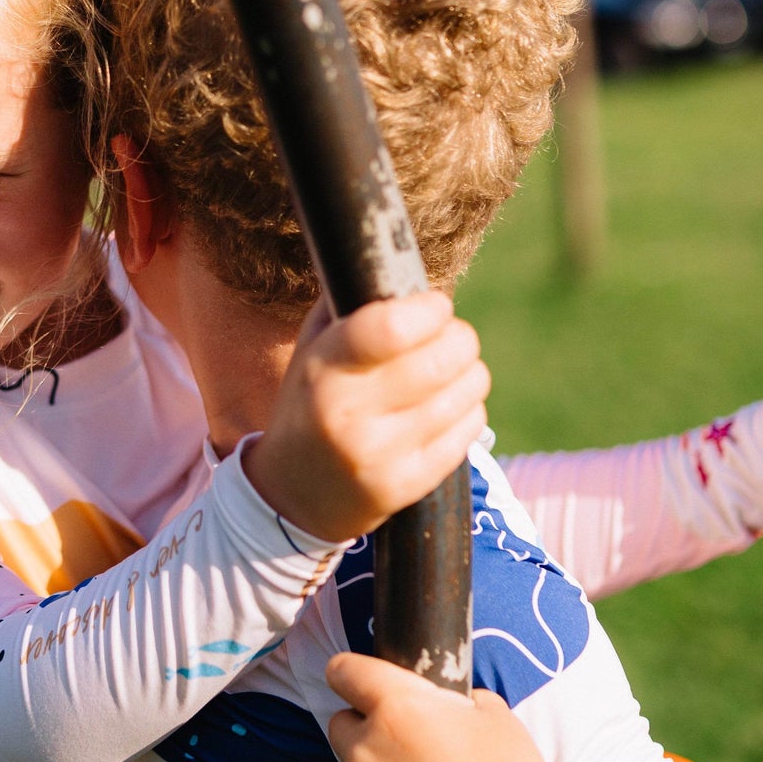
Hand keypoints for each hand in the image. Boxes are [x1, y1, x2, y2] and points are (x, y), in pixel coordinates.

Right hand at [243, 292, 490, 543]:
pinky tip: (443, 410)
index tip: (434, 306)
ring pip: (465, 390)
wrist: (291, 494)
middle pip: (442, 357)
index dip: (429, 309)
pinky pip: (471, 427)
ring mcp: (380, 456)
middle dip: (458, 337)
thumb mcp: (312, 352)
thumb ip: (350, 308)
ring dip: (468, 372)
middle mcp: (349, 415)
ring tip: (446, 374)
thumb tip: (401, 267)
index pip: (390, 327)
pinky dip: (467, 409)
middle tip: (447, 338)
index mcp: (322, 371)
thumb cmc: (311, 404)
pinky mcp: (407, 485)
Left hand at [324, 651, 556, 761]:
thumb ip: (451, 700)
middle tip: (407, 747)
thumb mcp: (494, 716)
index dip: (353, 675)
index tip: (361, 683)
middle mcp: (366, 752)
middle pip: (341, 724)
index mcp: (397, 710)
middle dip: (367, 729)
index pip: (344, 671)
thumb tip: (438, 703)